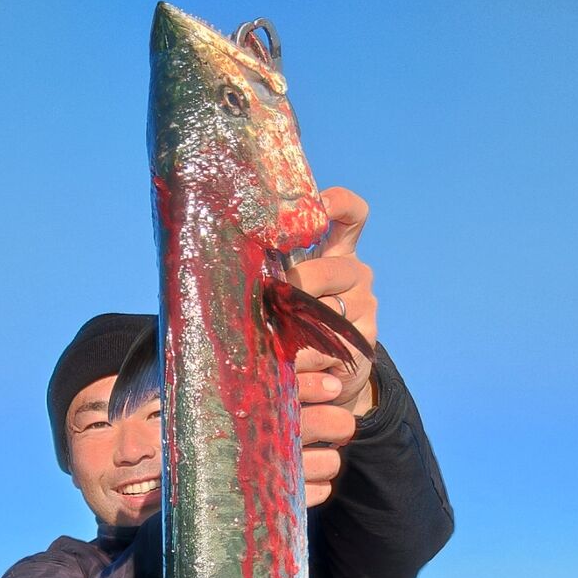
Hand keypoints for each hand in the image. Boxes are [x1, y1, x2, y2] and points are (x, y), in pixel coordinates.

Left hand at [287, 187, 377, 506]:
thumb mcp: (283, 287)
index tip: (317, 203)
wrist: (329, 374)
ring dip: (292, 328)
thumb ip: (267, 267)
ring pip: (326, 314)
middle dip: (296, 283)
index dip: (337, 205)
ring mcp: (364, 309)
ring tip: (266, 340)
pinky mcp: (362, 347)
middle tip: (267, 297)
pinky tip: (284, 369)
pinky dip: (301, 361)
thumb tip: (214, 253)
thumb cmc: (291, 320)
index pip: (350, 215)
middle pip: (330, 269)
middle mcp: (356, 275)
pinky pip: (328, 351)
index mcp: (337, 251)